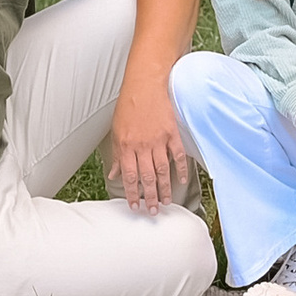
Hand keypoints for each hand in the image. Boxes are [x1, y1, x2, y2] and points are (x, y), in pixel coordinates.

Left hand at [109, 75, 189, 213]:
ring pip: (163, 169)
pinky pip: (178, 154)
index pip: (130, 177)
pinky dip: (180, 168)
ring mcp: (159, 140)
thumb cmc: (129, 105)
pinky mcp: (172, 132)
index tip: (135, 206)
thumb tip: (114, 173)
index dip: (132, 194)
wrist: (145, 84)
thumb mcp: (116, 131)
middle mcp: (143, 146)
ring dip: (165, 188)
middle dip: (150, 196)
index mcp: (126, 147)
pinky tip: (181, 180)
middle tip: (153, 211)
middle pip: (147, 177)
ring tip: (167, 201)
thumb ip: (117, 154)